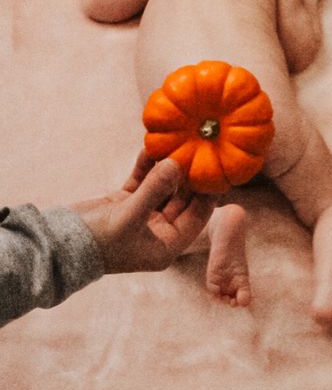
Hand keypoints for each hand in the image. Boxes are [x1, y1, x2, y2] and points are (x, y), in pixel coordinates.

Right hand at [73, 151, 215, 273]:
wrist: (56, 245)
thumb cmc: (98, 241)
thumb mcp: (129, 216)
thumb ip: (155, 189)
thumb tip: (176, 163)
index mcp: (167, 246)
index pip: (198, 216)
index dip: (208, 194)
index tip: (216, 169)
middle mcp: (158, 233)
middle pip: (182, 200)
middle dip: (188, 176)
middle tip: (199, 150)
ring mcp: (142, 217)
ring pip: (163, 188)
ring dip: (167, 168)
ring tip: (177, 143)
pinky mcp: (125, 204)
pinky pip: (142, 182)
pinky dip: (147, 167)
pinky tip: (151, 147)